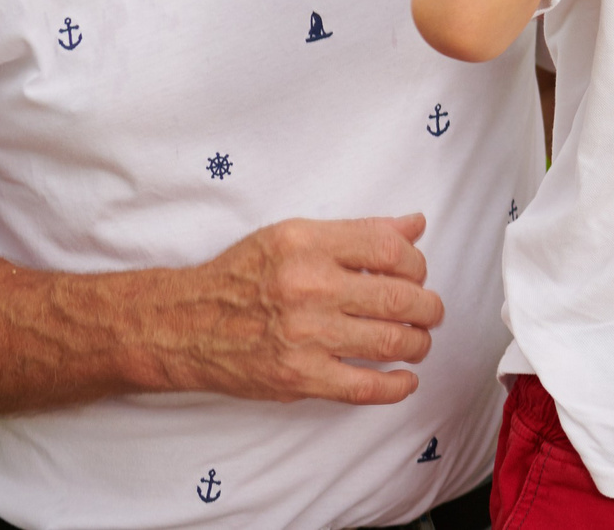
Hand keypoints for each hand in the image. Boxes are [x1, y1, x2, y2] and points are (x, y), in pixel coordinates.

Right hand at [150, 214, 443, 404]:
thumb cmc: (241, 276)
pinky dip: (395, 387)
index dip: (416, 263)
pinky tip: (405, 380)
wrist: (185, 324)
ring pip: (390, 342)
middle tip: (429, 311)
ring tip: (417, 342)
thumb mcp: (294, 235)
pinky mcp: (299, 377)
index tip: (415, 273)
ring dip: (417, 344)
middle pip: (399, 297)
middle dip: (427, 307)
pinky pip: (363, 387)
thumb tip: (414, 225)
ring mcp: (305, 335)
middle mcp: (308, 287)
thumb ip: (357, 232)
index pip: (390, 249)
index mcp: (308, 245)